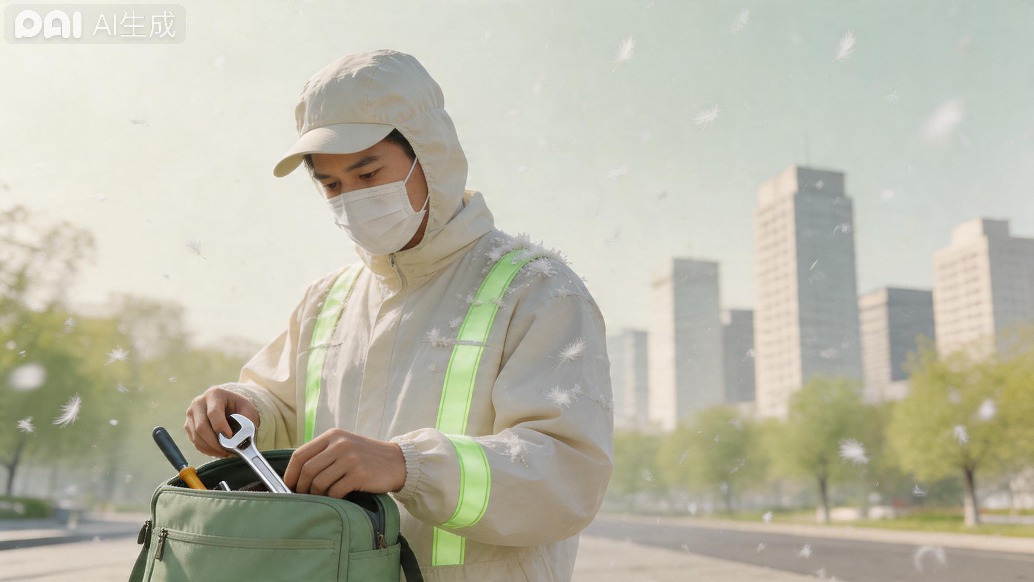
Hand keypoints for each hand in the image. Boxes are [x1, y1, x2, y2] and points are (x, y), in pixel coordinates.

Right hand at [184, 384, 259, 456]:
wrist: (229, 405)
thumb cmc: (239, 407)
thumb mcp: (248, 409)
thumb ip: (247, 421)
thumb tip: (240, 439)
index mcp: (214, 394)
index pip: (213, 412)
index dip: (220, 426)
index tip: (230, 437)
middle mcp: (199, 402)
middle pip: (201, 427)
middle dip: (215, 442)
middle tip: (227, 451)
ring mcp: (191, 414)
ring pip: (196, 436)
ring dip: (210, 448)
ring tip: (224, 452)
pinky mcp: (188, 426)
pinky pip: (194, 441)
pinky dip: (206, 450)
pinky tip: (217, 451)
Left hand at [285, 429, 405, 497]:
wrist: (397, 462)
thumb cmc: (366, 458)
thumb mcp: (345, 446)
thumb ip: (323, 454)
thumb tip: (296, 476)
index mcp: (333, 436)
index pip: (300, 454)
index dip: (290, 473)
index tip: (288, 486)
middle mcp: (340, 444)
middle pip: (307, 470)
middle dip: (302, 488)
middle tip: (303, 497)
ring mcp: (350, 459)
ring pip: (319, 482)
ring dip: (317, 495)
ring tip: (321, 498)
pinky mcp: (359, 474)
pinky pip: (335, 491)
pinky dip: (332, 498)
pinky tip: (337, 499)